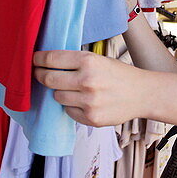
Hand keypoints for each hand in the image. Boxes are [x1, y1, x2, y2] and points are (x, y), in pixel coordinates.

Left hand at [33, 49, 149, 126]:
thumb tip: (46, 63)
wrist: (142, 94)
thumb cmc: (119, 75)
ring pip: (57, 96)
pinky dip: (71, 106)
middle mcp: (87, 81)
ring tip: (73, 89)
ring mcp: (88, 102)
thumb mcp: (99, 59)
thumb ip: (75, 62)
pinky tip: (83, 101)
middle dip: (41, 76)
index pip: (51, 59)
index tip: (34, 61)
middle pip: (48, 79)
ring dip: (59, 92)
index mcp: (88, 61)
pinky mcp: (90, 118)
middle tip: (40, 74)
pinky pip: (68, 111)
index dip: (38, 60)